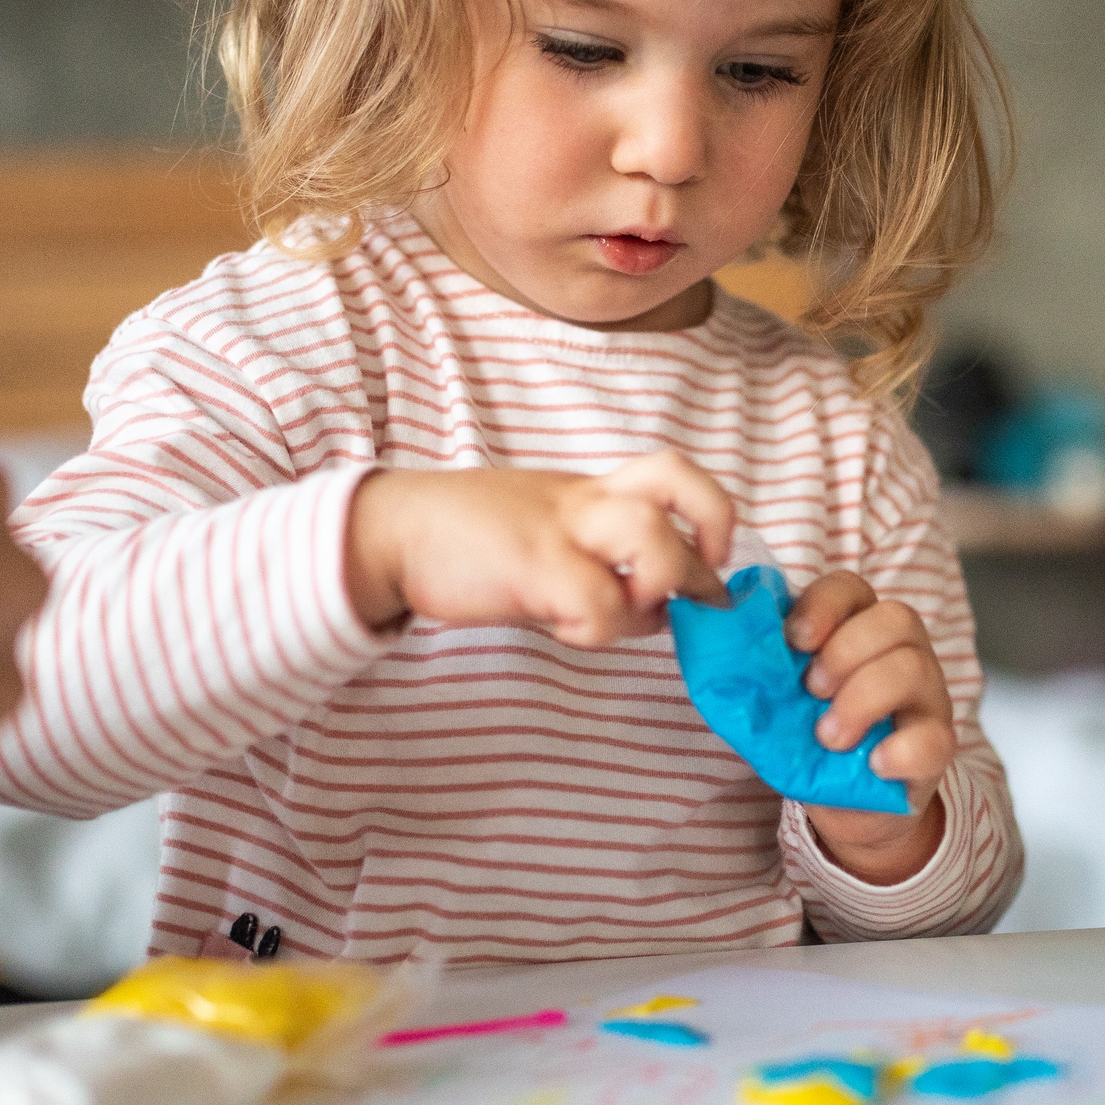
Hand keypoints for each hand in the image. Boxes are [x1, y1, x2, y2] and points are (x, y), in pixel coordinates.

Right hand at [346, 453, 733, 646]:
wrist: (393, 532)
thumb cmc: (471, 542)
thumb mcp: (546, 534)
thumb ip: (601, 561)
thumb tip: (658, 611)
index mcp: (591, 491)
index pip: (672, 473)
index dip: (710, 511)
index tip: (711, 557)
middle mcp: (584, 500)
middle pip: (678, 483)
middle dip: (707, 543)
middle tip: (697, 592)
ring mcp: (558, 529)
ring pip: (650, 534)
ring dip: (659, 584)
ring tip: (631, 612)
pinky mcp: (530, 566)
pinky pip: (596, 600)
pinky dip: (598, 629)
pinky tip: (567, 631)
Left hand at [785, 571, 952, 884]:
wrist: (848, 806)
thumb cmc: (812, 741)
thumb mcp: (780, 704)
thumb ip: (759, 676)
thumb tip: (715, 655)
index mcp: (859, 629)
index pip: (851, 588)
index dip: (823, 604)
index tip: (792, 640)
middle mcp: (902, 652)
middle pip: (894, 618)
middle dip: (844, 650)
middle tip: (811, 692)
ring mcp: (927, 697)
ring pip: (914, 668)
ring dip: (862, 699)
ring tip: (829, 737)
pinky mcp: (939, 747)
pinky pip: (935, 738)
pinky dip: (899, 750)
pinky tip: (873, 764)